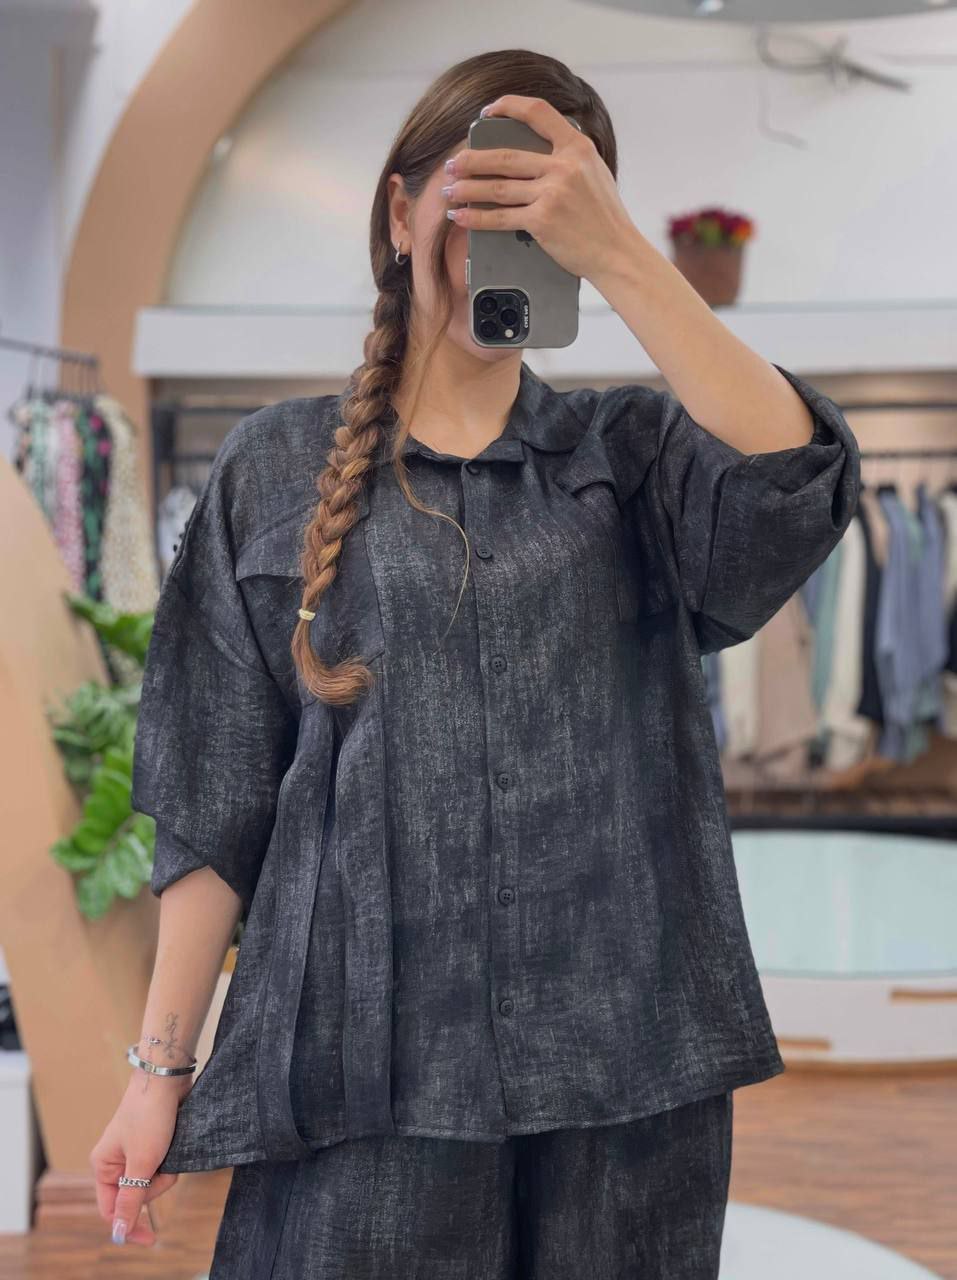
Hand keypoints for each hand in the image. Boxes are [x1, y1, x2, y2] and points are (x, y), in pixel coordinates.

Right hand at [89, 1071, 189, 1246]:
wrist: (166, 1078)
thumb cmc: (150, 1116)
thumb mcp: (141, 1162)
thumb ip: (131, 1200)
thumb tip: (118, 1233)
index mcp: (103, 1166)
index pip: (112, 1210)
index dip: (130, 1225)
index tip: (152, 1239)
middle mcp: (116, 1161)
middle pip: (137, 1196)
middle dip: (154, 1185)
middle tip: (162, 1163)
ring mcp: (135, 1151)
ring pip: (153, 1181)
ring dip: (166, 1170)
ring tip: (170, 1147)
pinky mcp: (153, 1143)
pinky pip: (163, 1165)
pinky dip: (171, 1159)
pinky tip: (175, 1141)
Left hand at [442, 93, 639, 284]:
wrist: (618, 252)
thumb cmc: (605, 218)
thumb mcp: (595, 173)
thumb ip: (569, 157)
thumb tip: (538, 150)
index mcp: (577, 147)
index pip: (538, 112)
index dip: (508, 107)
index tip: (487, 112)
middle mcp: (564, 166)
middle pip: (505, 156)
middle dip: (472, 160)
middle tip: (453, 163)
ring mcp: (552, 193)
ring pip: (497, 187)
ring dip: (467, 189)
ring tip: (449, 189)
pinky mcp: (542, 221)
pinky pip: (500, 218)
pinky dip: (475, 218)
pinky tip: (461, 216)